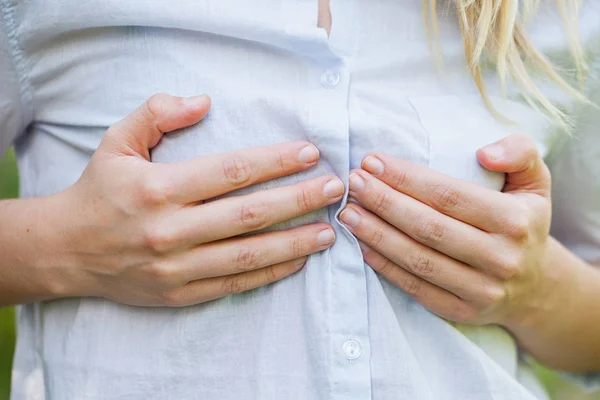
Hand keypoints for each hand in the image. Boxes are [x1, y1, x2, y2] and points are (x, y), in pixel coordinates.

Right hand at [50, 94, 343, 306]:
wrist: (66, 250)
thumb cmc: (99, 192)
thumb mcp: (116, 142)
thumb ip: (156, 114)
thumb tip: (203, 101)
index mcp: (157, 189)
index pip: (231, 172)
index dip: (275, 161)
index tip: (309, 154)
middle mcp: (169, 230)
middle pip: (249, 214)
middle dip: (299, 200)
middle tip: (334, 189)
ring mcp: (176, 267)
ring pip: (248, 253)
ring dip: (294, 242)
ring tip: (329, 231)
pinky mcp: (180, 293)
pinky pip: (234, 283)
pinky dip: (270, 273)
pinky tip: (297, 260)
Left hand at [339, 134, 552, 326]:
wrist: (537, 287)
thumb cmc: (523, 222)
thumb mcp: (534, 182)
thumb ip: (520, 153)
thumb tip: (484, 153)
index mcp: (515, 220)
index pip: (449, 195)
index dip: (406, 178)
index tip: (372, 161)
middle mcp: (500, 258)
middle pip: (429, 227)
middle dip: (384, 202)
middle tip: (353, 183)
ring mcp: (481, 289)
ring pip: (419, 259)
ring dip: (377, 235)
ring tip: (348, 213)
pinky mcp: (462, 311)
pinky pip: (416, 287)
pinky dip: (386, 267)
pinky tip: (362, 245)